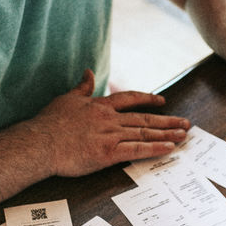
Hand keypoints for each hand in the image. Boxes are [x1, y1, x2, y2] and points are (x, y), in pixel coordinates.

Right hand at [27, 70, 189, 176]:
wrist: (40, 143)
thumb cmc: (49, 123)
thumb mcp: (66, 99)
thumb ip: (82, 87)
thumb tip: (89, 71)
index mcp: (100, 106)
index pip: (130, 99)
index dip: (148, 99)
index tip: (162, 101)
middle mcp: (109, 119)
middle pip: (144, 119)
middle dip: (167, 120)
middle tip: (186, 123)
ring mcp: (110, 135)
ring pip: (145, 133)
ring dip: (167, 134)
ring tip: (184, 135)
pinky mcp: (108, 153)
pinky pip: (137, 150)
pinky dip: (155, 148)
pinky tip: (170, 147)